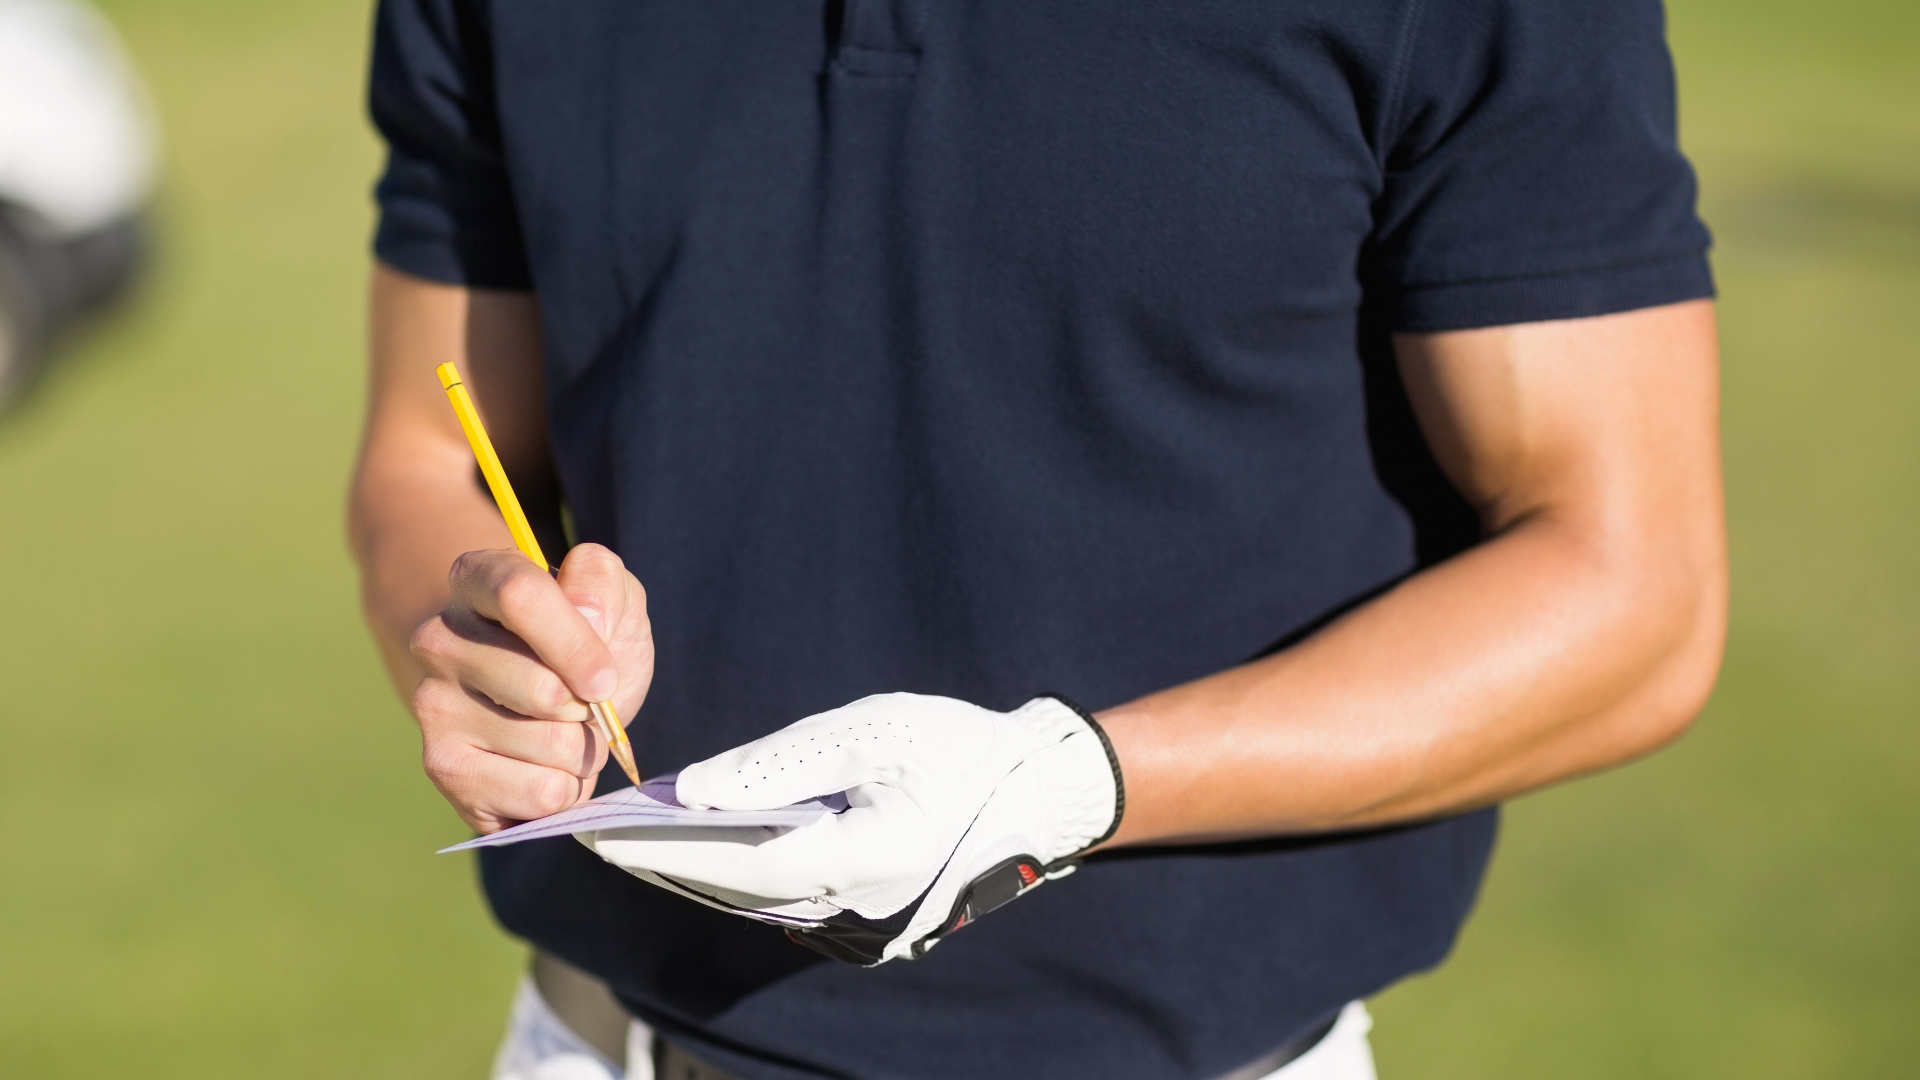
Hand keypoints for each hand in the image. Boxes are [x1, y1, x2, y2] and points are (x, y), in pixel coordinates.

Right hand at [409, 543, 653, 832]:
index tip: (605, 678)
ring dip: (582, 749)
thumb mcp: (615, 599)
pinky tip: (545, 767)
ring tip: (564, 733)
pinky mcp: (443, 767)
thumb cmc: (590, 645)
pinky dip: (566, 788)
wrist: (563, 708)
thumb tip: (589, 615)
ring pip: (550, 744)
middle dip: (588, 708)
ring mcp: (433, 705)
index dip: (576, 643)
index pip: (519, 595)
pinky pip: (539, 793)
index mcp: (477, 579)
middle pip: (542, 688)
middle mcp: (439, 639)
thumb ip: (603, 584)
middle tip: (582, 704)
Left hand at [577, 693, 1123, 964]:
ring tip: (633, 841)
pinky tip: (702, 851)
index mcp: (870, 860)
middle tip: (595, 837)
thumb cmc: (959, 747)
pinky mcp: (871, 925)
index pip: (742, 863)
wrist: (1037, 793)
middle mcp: (862, 909)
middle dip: (664, 865)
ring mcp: (869, 928)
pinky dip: (737, 878)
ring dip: (695, 874)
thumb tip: (694, 790)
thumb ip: (778, 762)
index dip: (668, 851)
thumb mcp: (870, 731)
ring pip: (756, 905)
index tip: (603, 832)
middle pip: (738, 894)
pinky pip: (786, 905)